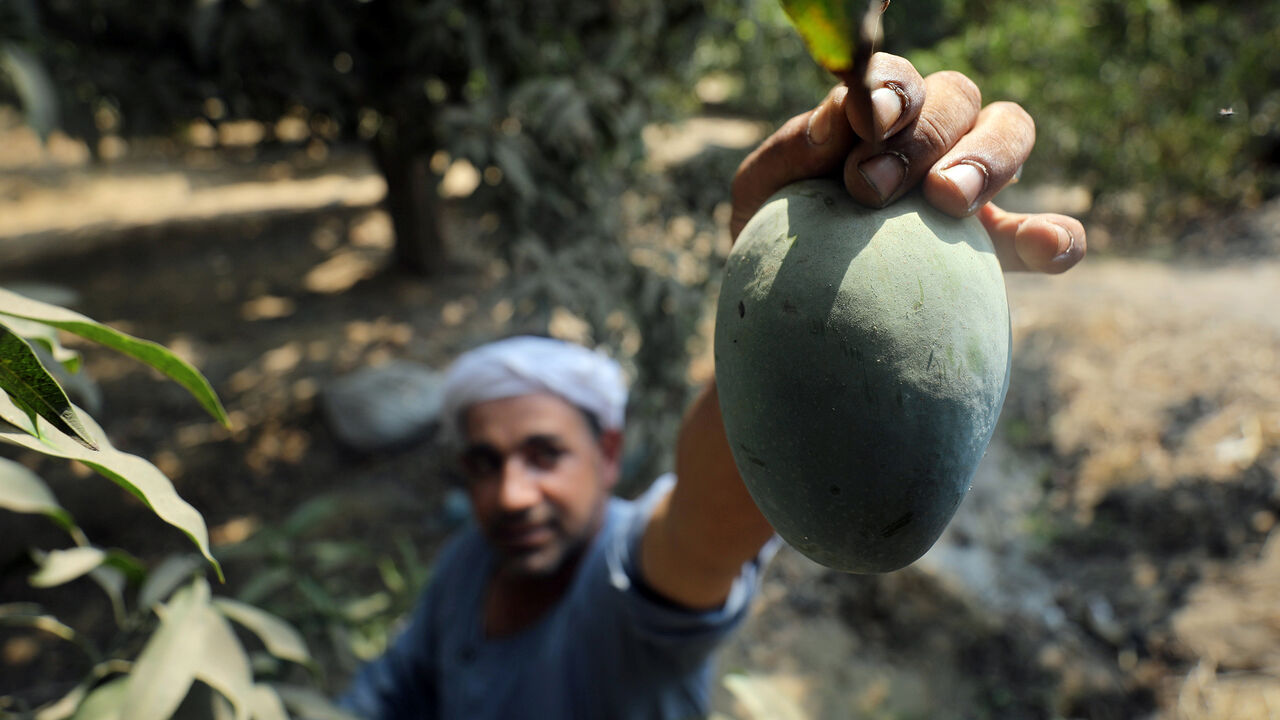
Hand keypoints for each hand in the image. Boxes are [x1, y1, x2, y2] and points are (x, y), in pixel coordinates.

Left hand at [729, 54, 1084, 273]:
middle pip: (957, 98)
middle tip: (870, 189)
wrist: (789, 312)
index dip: (891, 90)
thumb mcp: (764, 192)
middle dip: (920, 137)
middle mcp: (935, 135)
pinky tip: (1044, 247)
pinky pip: (1052, 235)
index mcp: (879, 113)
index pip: (898, 80)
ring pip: (1010, 132)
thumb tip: (836, 120)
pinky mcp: (1002, 248)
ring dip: (985, 159)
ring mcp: (976, 186)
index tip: (866, 122)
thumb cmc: (774, 237)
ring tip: (946, 201)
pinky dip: (1056, 236)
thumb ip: (793, 149)